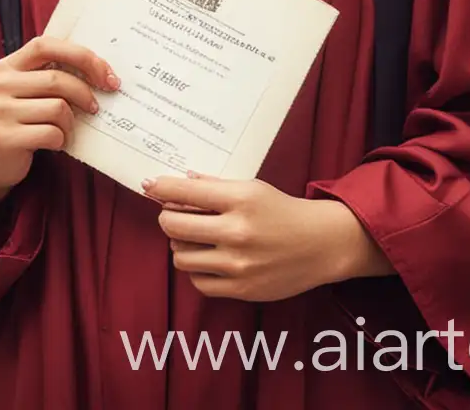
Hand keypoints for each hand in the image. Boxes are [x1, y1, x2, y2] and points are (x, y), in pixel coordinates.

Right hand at [0, 35, 118, 209]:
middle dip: (85, 94)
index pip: (46, 46)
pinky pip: (51, 134)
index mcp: (8, 65)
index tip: (106, 74)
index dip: (80, 56)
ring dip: (71, 123)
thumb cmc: (20, 118)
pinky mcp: (4, 138)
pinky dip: (62, 139)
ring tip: (66, 130)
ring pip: (58, 108)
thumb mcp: (28, 90)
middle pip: (57, 79)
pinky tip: (55, 142)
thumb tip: (102, 72)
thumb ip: (52, 74)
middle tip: (95, 107)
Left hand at [143, 174, 389, 301]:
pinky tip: (207, 258)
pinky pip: (199, 281)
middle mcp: (237, 232)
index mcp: (241, 199)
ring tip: (193, 237)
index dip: (161, 187)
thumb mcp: (252, 188)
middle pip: (174, 226)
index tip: (149, 185)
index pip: (186, 191)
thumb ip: (216, 186)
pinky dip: (196, 269)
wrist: (320, 245)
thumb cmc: (283, 211)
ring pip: (181, 256)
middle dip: (167, 217)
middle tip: (171, 214)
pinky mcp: (241, 289)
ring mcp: (238, 264)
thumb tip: (182, 180)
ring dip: (181, 244)